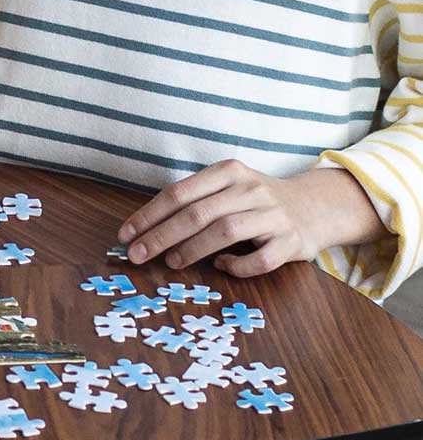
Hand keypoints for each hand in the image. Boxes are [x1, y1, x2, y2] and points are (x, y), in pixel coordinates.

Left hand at [119, 159, 383, 277]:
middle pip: (197, 213)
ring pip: (225, 232)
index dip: (149, 215)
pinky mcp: (291, 241)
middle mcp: (251, 189)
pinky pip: (260, 259)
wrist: (314, 207)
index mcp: (229, 172)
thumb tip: (142, 230)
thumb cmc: (255, 202)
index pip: (179, 193)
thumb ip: (193, 203)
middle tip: (136, 255)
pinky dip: (237, 266)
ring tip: (171, 262)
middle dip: (160, 236)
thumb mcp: (226, 189)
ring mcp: (273, 215)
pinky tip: (222, 267)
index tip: (124, 235)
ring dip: (192, 249)